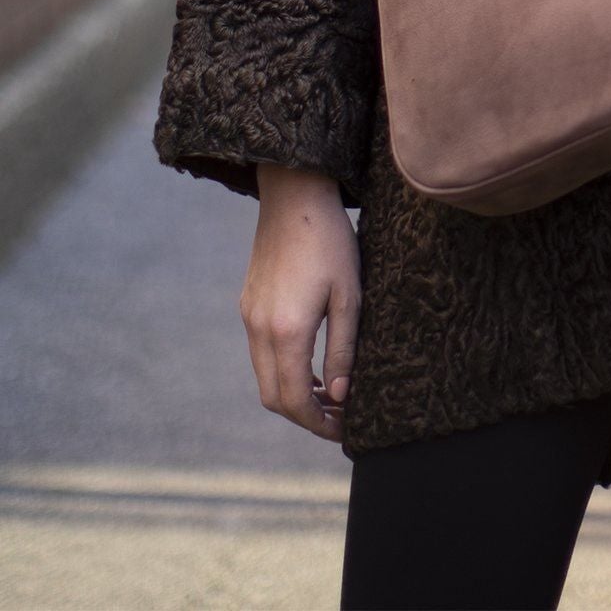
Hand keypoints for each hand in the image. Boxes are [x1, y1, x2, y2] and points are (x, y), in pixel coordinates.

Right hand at [242, 164, 360, 442]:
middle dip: (303, 415)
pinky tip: (310, 362)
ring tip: (328, 394)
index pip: (293, 399)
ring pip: (264, 376)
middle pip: (272, 396)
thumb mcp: (349, 295)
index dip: (317, 424)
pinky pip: (260, 353)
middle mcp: (259, 329)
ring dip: (292, 393)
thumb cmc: (330, 241)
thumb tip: (339, 397)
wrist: (294, 195)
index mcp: (285, 330)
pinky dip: (282, 370)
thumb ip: (343, 349)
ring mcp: (249, 316)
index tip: (343, 430)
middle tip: (338, 417)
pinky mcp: (248, 304)